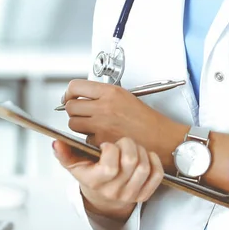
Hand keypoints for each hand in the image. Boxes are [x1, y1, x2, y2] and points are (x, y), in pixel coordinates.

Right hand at [53, 137, 163, 221]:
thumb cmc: (92, 176)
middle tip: (122, 142)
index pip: (110, 166)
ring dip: (141, 151)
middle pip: (131, 162)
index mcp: (96, 182)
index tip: (107, 144)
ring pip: (144, 166)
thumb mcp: (76, 165)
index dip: (111, 148)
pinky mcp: (144, 193)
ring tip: (132, 147)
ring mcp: (131, 193)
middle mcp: (114, 190)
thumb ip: (66, 153)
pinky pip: (156, 175)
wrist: (103, 197)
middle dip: (128, 144)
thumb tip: (57, 143)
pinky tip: (145, 155)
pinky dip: (154, 160)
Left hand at [62, 79, 187, 167]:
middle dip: (73, 109)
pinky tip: (102, 135)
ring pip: (73, 124)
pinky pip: (85, 139)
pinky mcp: (101, 142)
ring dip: (79, 124)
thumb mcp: (125, 96)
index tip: (70, 95)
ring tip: (91, 124)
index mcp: (110, 92)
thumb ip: (104, 95)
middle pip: (70, 106)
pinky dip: (90, 138)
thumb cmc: (147, 119)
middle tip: (80, 111)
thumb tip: (84, 96)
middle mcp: (103, 107)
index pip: (76, 87)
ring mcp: (101, 126)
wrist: (159, 138)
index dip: (69, 92)